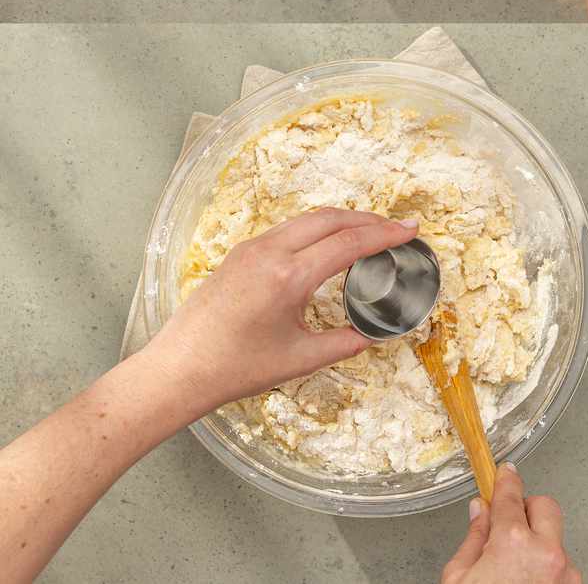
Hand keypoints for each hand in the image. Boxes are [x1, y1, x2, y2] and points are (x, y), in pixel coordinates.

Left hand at [145, 209, 418, 413]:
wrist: (177, 370)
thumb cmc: (234, 368)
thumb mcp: (298, 359)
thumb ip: (342, 342)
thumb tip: (370, 335)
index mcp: (288, 276)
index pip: (349, 242)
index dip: (385, 234)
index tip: (410, 230)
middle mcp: (269, 252)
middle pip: (331, 218)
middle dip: (369, 219)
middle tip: (396, 228)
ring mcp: (251, 249)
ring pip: (308, 219)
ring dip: (343, 220)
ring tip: (368, 232)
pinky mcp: (240, 254)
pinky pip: (289, 229)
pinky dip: (318, 229)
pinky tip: (328, 244)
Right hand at [442, 465, 579, 583]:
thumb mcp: (459, 578)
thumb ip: (474, 538)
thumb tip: (480, 511)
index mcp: (514, 544)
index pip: (511, 496)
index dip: (506, 481)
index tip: (506, 473)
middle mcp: (548, 554)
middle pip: (546, 506)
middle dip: (527, 509)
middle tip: (508, 525)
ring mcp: (565, 574)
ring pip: (555, 539)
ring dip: (537, 544)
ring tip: (512, 572)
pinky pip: (561, 566)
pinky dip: (545, 568)